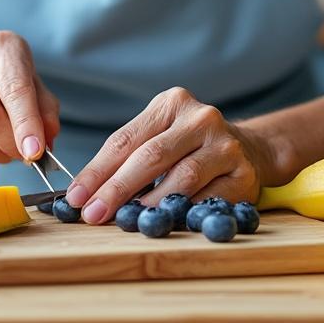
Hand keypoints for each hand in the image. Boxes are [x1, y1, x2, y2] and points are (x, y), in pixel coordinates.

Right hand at [0, 30, 60, 163]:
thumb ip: (45, 111)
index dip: (26, 124)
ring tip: (11, 147)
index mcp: (1, 46)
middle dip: (12, 145)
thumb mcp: (35, 83)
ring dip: (0, 154)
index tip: (36, 151)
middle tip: (29, 154)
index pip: (14, 89)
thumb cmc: (8, 77)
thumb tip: (45, 144)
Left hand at [63, 87, 276, 224]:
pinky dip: (183, 212)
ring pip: (182, 178)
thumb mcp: (157, 136)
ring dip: (151, 203)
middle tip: (94, 213)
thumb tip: (84, 193)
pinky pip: (208, 199)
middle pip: (151, 156)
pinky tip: (166, 221)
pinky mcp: (243, 175)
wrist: (248, 150)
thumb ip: (125, 158)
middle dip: (117, 188)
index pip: (125, 139)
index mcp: (172, 103)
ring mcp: (226, 146)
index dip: (98, 171)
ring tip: (128, 219)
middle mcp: (201, 118)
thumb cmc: (187, 146)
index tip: (76, 197)